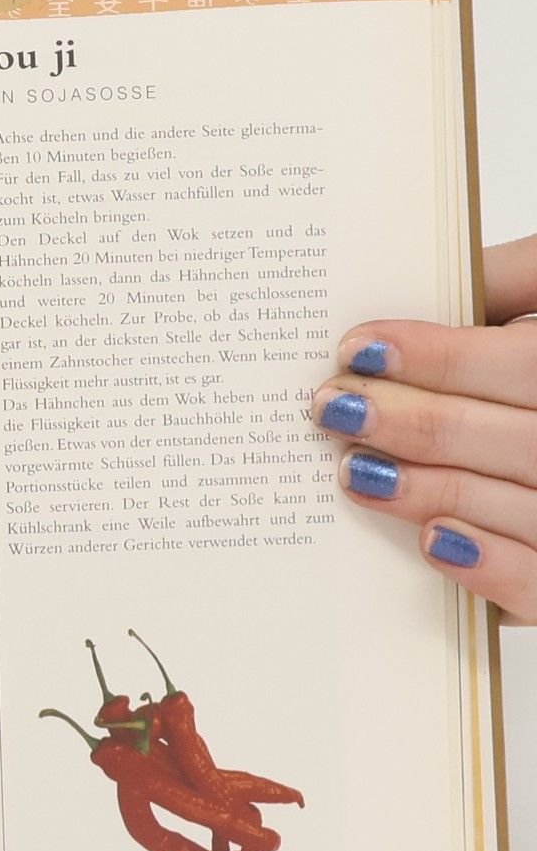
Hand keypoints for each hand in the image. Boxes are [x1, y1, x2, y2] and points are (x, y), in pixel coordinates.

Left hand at [316, 235, 536, 620]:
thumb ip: (504, 288)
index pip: (526, 364)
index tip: (357, 348)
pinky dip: (486, 563)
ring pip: (516, 504)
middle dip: (415, 421)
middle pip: (516, 437)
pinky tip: (430, 540)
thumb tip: (419, 287)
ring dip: (429, 487)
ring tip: (353, 470)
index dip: (442, 357)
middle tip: (333, 408)